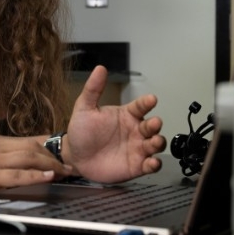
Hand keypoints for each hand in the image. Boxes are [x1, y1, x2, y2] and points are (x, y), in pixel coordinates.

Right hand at [0, 135, 73, 199]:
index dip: (46, 146)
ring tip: (67, 171)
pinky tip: (48, 176)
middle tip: (70, 165)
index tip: (62, 150)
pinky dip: (35, 175)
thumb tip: (9, 167)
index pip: (26, 141)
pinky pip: (17, 175)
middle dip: (54, 156)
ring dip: (51, 164)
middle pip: (32, 147)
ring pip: (28, 158)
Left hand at [65, 66, 165, 182]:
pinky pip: (150, 165)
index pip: (141, 106)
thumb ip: (93, 89)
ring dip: (159, 142)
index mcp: (127, 115)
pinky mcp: (136, 166)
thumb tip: (100, 68)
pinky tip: (152, 163)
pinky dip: (155, 164)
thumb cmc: (81, 132)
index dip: (147, 102)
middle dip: (156, 124)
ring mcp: (138, 148)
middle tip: (153, 124)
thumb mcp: (84, 109)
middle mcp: (136, 131)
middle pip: (153, 126)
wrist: (74, 157)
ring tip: (155, 142)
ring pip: (156, 144)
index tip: (151, 99)